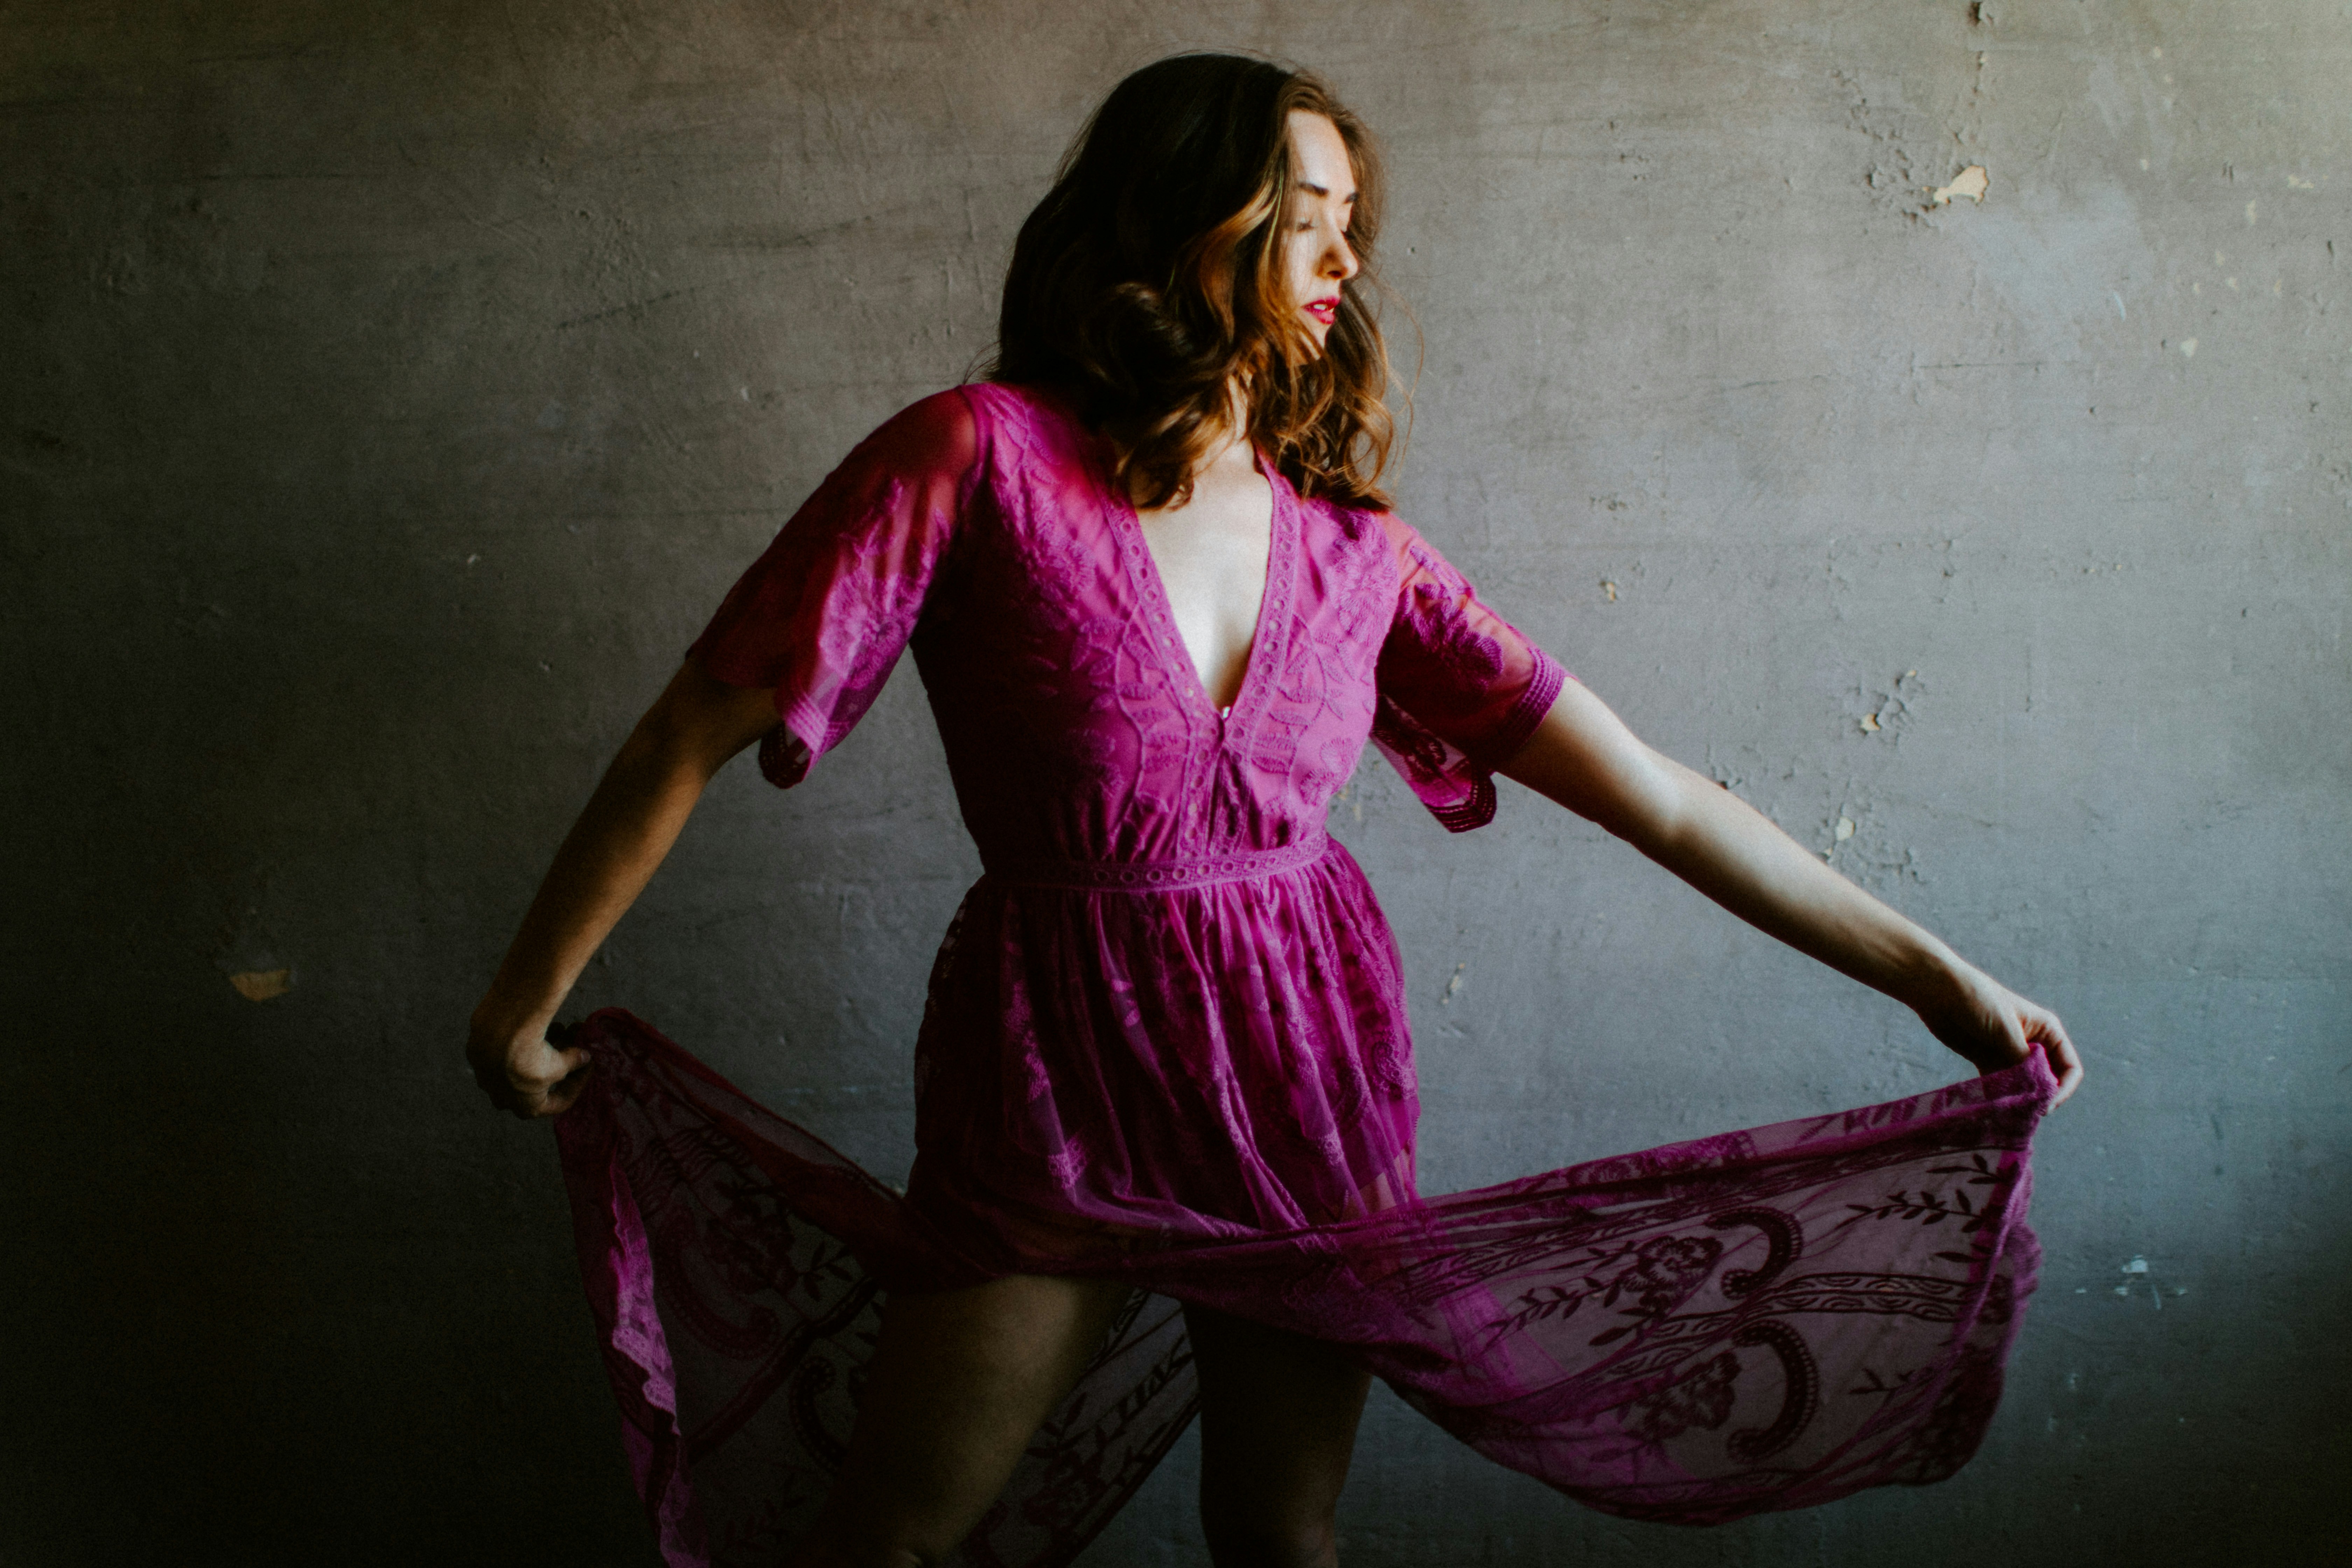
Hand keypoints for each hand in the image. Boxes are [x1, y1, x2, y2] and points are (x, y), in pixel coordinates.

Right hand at [467, 1015, 590, 1118]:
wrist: (497, 1035)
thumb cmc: (532, 1058)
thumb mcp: (560, 1063)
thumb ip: (573, 1063)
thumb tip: (584, 1058)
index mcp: (526, 1108)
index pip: (559, 1101)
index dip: (577, 1083)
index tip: (587, 1065)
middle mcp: (504, 1098)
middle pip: (540, 1079)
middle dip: (560, 1059)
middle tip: (573, 1041)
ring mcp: (488, 1078)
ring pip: (524, 1062)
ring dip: (546, 1046)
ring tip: (562, 1027)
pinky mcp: (479, 1057)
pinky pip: (507, 1050)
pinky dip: (525, 1040)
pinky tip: (540, 1025)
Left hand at [1913, 961, 2083, 1107]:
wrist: (1938, 991)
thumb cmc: (1977, 1000)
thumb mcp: (2005, 1029)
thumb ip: (2023, 1060)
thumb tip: (2038, 1090)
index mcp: (2047, 1031)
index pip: (2069, 1067)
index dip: (2063, 1088)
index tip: (2046, 1105)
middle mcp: (2033, 1044)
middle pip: (2048, 1080)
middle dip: (2040, 1098)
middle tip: (2025, 1114)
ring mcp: (2010, 1054)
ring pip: (2024, 1086)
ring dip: (2019, 1101)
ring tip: (2009, 1115)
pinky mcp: (1988, 1062)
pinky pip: (2001, 1086)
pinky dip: (2000, 1098)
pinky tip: (1994, 1109)